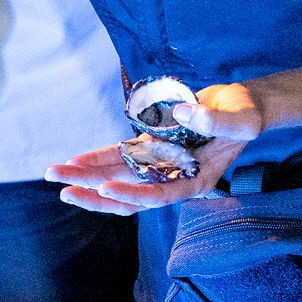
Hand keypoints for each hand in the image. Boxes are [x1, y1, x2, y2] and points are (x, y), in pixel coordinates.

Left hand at [46, 83, 265, 213]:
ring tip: (56, 175)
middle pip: (129, 194)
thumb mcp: (241, 118)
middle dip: (95, 193)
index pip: (159, 195)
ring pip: (118, 178)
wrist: (242, 106)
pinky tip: (73, 161)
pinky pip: (119, 158)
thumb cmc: (246, 114)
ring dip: (87, 178)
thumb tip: (181, 114)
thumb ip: (215, 121)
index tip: (106, 189)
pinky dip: (97, 159)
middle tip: (63, 190)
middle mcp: (173, 177)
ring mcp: (159, 164)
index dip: (133, 194)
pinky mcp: (151, 148)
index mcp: (196, 179)